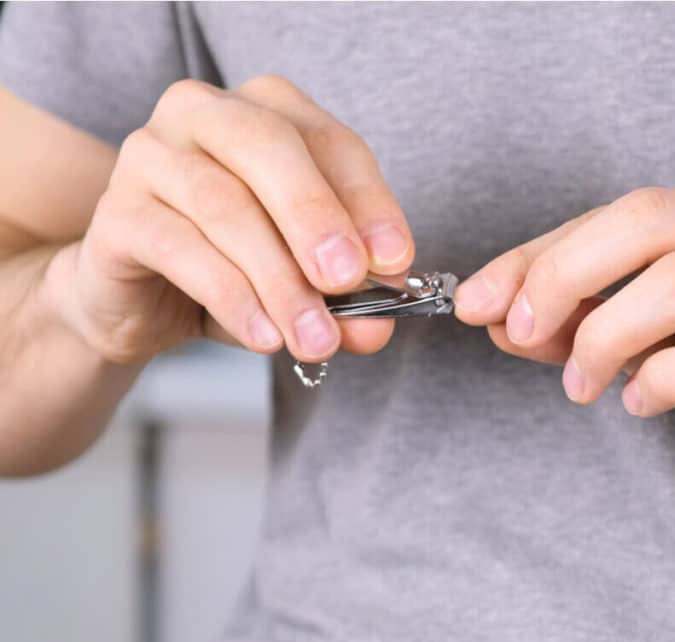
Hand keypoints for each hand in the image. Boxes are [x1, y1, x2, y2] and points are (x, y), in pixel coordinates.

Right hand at [47, 76, 414, 364]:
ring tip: (314, 337)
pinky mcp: (116, 212)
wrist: (139, 300)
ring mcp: (150, 155)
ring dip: (279, 279)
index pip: (331, 143)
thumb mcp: (302, 279)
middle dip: (317, 218)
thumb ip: (343, 297)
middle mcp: (204, 113)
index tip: (396, 260)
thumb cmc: (233, 267)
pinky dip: (231, 296)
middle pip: (269, 148)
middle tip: (349, 281)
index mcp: (266, 109)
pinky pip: (179, 248)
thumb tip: (377, 327)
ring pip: (226, 206)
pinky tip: (263, 336)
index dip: (369, 202)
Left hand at [455, 170, 674, 497]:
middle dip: (559, 277)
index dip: (535, 255)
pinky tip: (641, 401)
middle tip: (516, 334)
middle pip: (646, 220)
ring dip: (605, 337)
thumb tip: (498, 321)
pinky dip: (662, 379)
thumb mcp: (665, 335)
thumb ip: (585, 319)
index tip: (475, 302)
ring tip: (584, 386)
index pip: (616, 212)